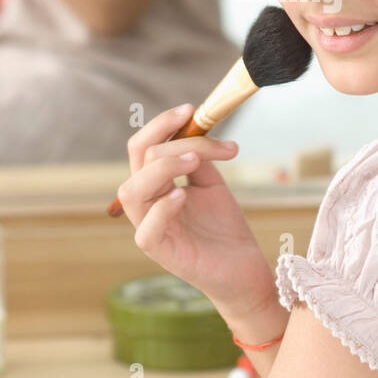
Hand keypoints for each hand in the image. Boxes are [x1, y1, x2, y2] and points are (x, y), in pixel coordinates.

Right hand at [115, 104, 277, 317]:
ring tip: (195, 162)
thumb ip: (199, 159)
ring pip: (132, 191)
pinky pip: (147, 230)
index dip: (162, 124)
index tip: (191, 109)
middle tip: (206, 145)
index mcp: (157, 186)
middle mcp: (148, 204)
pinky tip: (184, 196)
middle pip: (136, 161)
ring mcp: (151, 229)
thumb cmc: (225, 229)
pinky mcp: (161, 253)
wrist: (245, 268)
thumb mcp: (213, 185)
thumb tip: (193, 131)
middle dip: (168, 141)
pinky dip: (162, 208)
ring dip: (163, 169)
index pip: (143, 147)